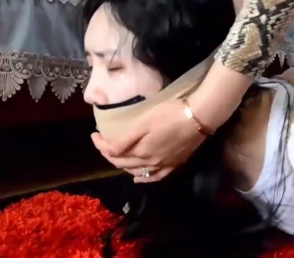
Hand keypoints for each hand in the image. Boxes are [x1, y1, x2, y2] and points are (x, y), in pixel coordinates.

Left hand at [91, 96, 205, 182]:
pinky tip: (138, 178)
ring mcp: (163, 165)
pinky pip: (155, 177)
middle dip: (109, 154)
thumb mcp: (143, 122)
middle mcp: (149, 163)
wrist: (199, 117)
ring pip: (137, 172)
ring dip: (123, 166)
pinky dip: (143, 179)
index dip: (101, 145)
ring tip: (116, 156)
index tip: (94, 134)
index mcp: (140, 151)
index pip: (114, 153)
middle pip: (123, 163)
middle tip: (102, 142)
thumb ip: (125, 139)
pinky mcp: (174, 164)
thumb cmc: (169, 114)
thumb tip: (108, 150)